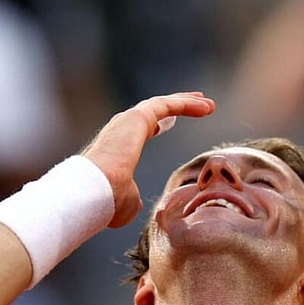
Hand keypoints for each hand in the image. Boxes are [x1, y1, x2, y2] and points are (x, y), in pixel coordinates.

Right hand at [82, 92, 215, 227]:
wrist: (95, 191)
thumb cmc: (107, 201)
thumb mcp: (126, 201)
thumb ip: (133, 198)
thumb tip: (136, 202)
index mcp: (119, 146)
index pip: (142, 129)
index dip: (159, 124)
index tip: (170, 122)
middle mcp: (121, 129)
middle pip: (154, 111)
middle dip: (177, 106)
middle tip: (198, 103)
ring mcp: (127, 121)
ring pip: (162, 104)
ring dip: (186, 102)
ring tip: (208, 104)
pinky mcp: (137, 117)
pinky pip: (168, 105)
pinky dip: (187, 104)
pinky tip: (205, 107)